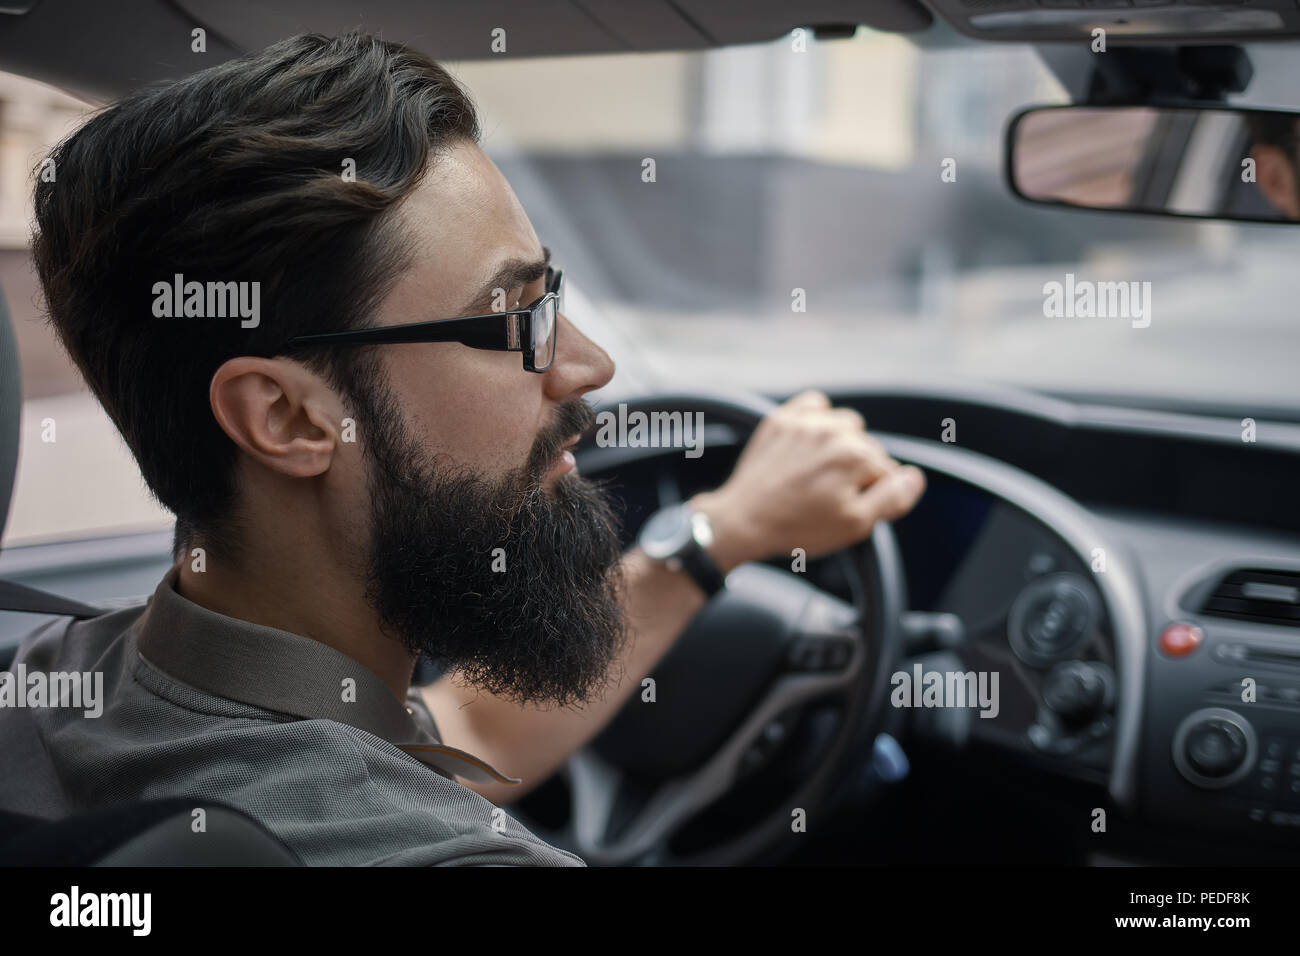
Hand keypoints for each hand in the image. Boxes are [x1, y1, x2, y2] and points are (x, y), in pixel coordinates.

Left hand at [690, 390, 924, 572]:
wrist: (742, 521)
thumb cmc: (797, 526)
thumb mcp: (854, 524)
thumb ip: (892, 498)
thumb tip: (914, 478)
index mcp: (856, 456)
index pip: (886, 473)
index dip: (872, 495)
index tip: (848, 508)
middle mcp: (834, 431)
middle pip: (867, 449)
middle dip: (857, 471)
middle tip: (830, 497)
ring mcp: (806, 422)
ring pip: (846, 425)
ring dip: (841, 444)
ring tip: (821, 473)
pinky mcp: (782, 419)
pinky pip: (816, 405)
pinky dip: (819, 419)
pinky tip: (811, 443)